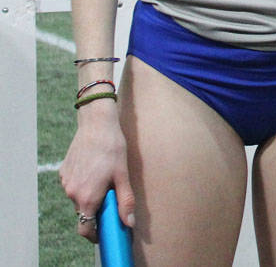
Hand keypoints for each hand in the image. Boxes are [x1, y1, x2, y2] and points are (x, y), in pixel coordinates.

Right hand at [59, 102, 134, 242]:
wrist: (96, 124)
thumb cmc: (112, 148)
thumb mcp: (123, 175)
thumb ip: (125, 201)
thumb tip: (128, 223)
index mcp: (86, 197)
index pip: (85, 228)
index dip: (95, 234)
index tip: (106, 232)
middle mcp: (71, 193)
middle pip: (84, 212)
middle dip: (98, 209)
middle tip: (113, 196)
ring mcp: (65, 182)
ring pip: (79, 197)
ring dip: (90, 194)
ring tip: (105, 177)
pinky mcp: (63, 172)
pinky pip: (74, 185)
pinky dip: (84, 183)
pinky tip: (95, 168)